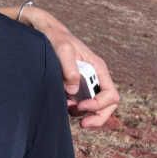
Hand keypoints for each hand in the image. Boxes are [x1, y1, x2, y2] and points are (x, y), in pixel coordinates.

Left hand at [0, 4, 119, 127]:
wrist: (45, 33)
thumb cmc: (55, 38)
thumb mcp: (62, 50)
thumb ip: (69, 69)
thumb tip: (73, 91)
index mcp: (98, 68)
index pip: (111, 94)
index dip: (99, 105)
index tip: (82, 106)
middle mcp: (95, 76)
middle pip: (108, 105)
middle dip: (98, 117)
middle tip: (83, 125)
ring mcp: (87, 82)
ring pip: (95, 107)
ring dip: (84, 114)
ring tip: (68, 109)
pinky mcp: (76, 86)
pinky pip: (82, 104)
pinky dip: (75, 110)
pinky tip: (64, 104)